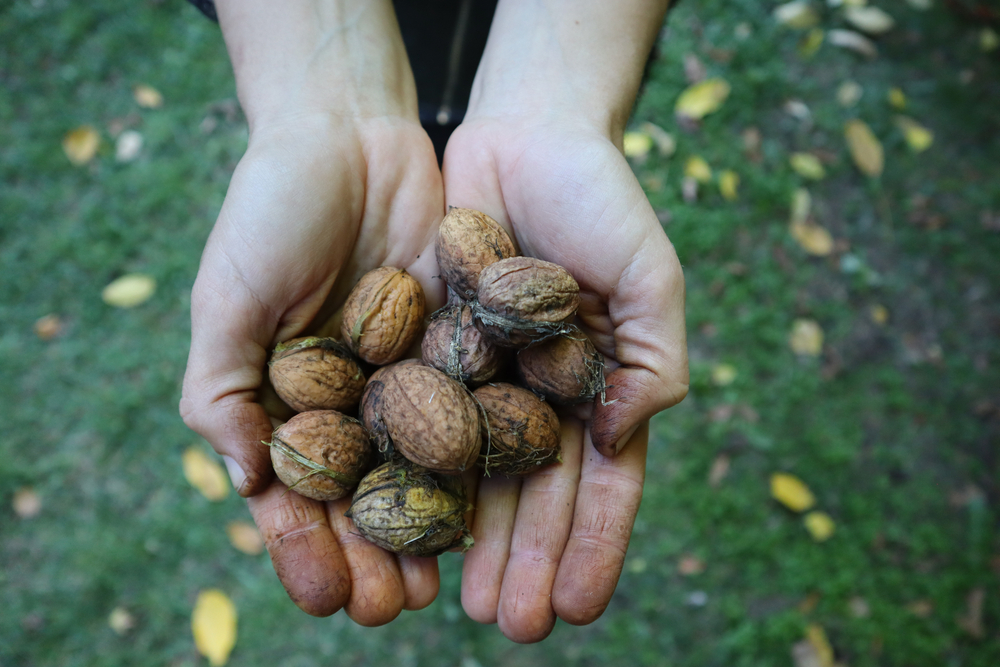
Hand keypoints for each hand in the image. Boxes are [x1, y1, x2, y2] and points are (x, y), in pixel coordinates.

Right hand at [180, 112, 446, 621]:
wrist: (347, 132)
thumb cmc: (270, 210)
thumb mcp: (225, 297)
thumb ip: (222, 390)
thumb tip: (249, 480)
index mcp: (284, 398)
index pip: (292, 492)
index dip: (304, 546)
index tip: (326, 595)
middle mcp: (346, 398)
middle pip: (359, 495)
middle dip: (373, 554)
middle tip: (393, 608)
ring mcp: (403, 375)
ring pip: (416, 468)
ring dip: (425, 528)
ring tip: (439, 582)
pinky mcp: (455, 345)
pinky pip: (466, 409)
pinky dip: (473, 459)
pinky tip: (487, 503)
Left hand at [442, 116, 688, 641]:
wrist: (526, 133)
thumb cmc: (601, 198)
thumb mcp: (651, 274)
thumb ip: (655, 360)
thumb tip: (625, 440)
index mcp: (597, 390)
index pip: (602, 484)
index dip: (593, 546)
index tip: (580, 606)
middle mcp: (537, 397)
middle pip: (532, 494)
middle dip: (527, 560)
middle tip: (514, 622)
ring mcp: (481, 378)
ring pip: (472, 474)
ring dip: (469, 540)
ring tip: (458, 602)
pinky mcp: (426, 351)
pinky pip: (415, 420)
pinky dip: (411, 473)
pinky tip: (402, 525)